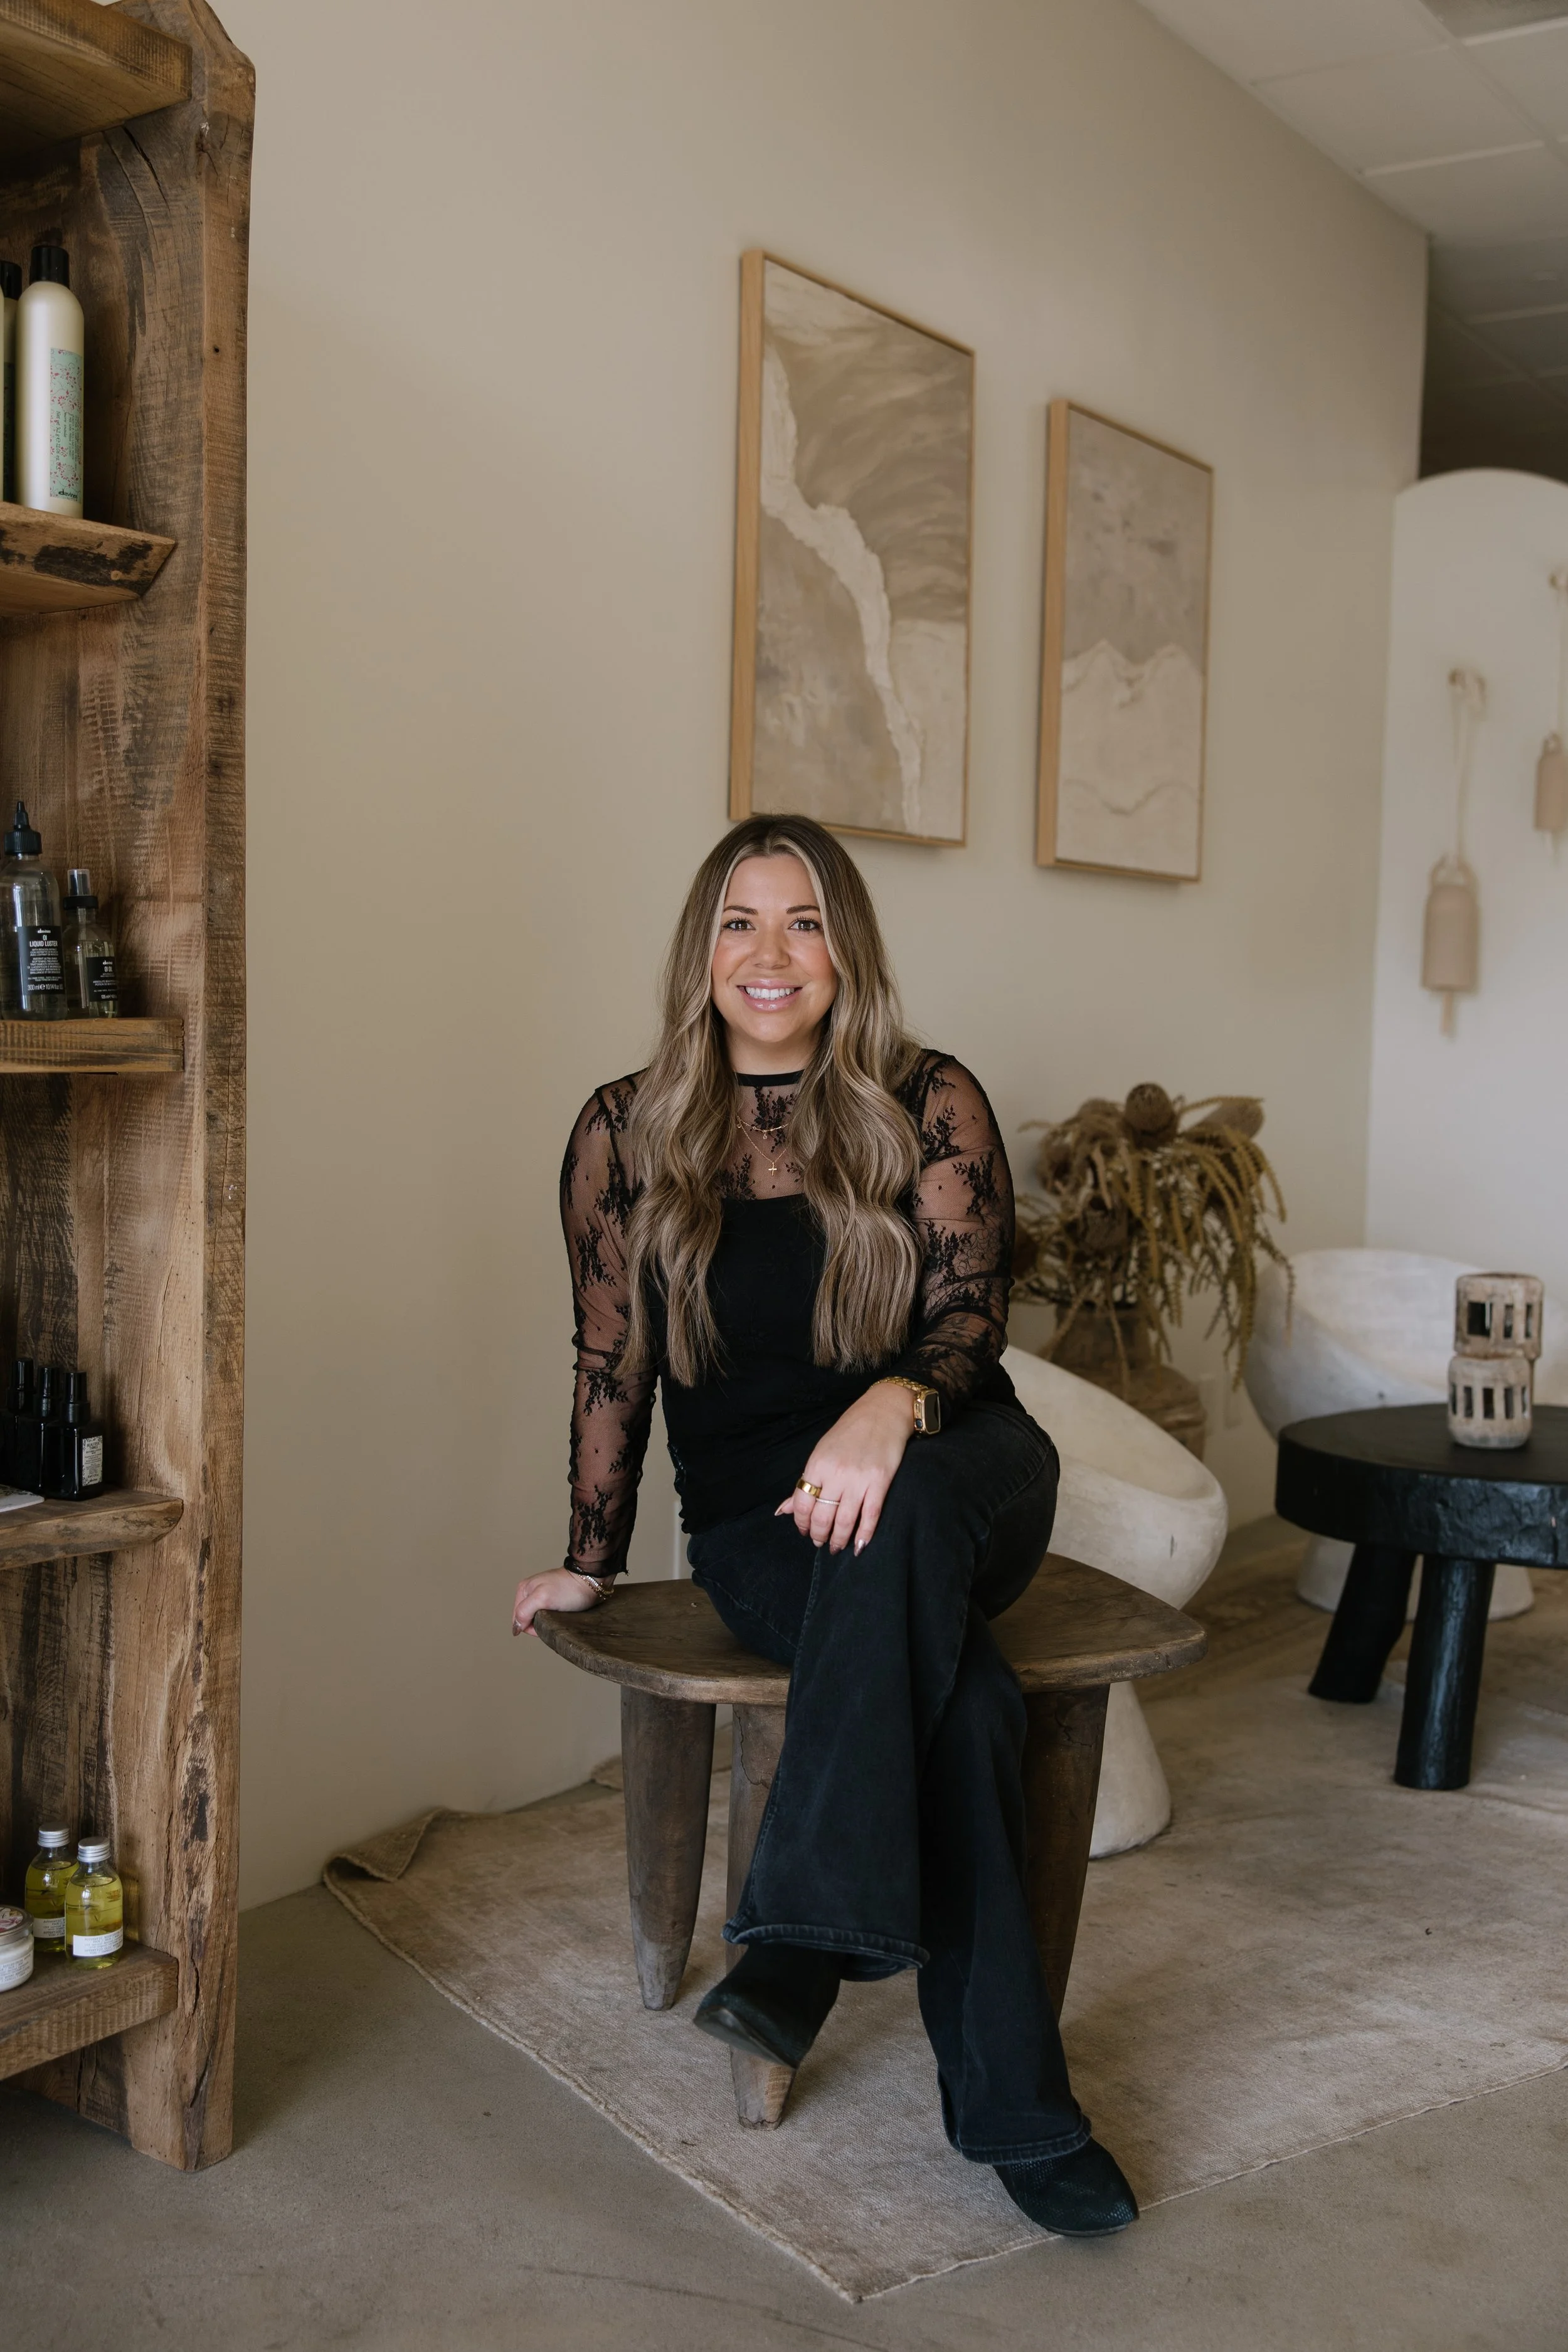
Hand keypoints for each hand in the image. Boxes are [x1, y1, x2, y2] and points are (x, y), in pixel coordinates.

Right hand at [513, 1568, 607, 1637]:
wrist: (591, 1580)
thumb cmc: (569, 1588)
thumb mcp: (542, 1598)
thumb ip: (524, 1611)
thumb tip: (516, 1626)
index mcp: (523, 1590)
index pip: (518, 1620)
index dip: (531, 1627)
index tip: (545, 1622)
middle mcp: (530, 1592)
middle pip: (528, 1619)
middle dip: (539, 1624)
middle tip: (553, 1618)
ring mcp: (542, 1595)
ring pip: (538, 1618)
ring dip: (547, 1621)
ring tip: (559, 1615)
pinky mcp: (553, 1599)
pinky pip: (548, 1615)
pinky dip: (554, 1618)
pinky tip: (562, 1614)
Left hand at [777, 1381, 916, 1555]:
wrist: (882, 1412)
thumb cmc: (849, 1432)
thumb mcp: (821, 1452)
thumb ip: (805, 1482)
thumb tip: (783, 1510)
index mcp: (817, 1464)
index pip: (802, 1504)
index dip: (800, 1523)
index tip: (804, 1531)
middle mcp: (835, 1473)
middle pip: (822, 1516)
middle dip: (818, 1535)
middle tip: (820, 1543)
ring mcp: (859, 1479)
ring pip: (844, 1521)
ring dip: (838, 1540)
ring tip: (836, 1547)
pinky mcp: (880, 1482)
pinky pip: (870, 1516)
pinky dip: (864, 1535)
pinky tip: (859, 1545)